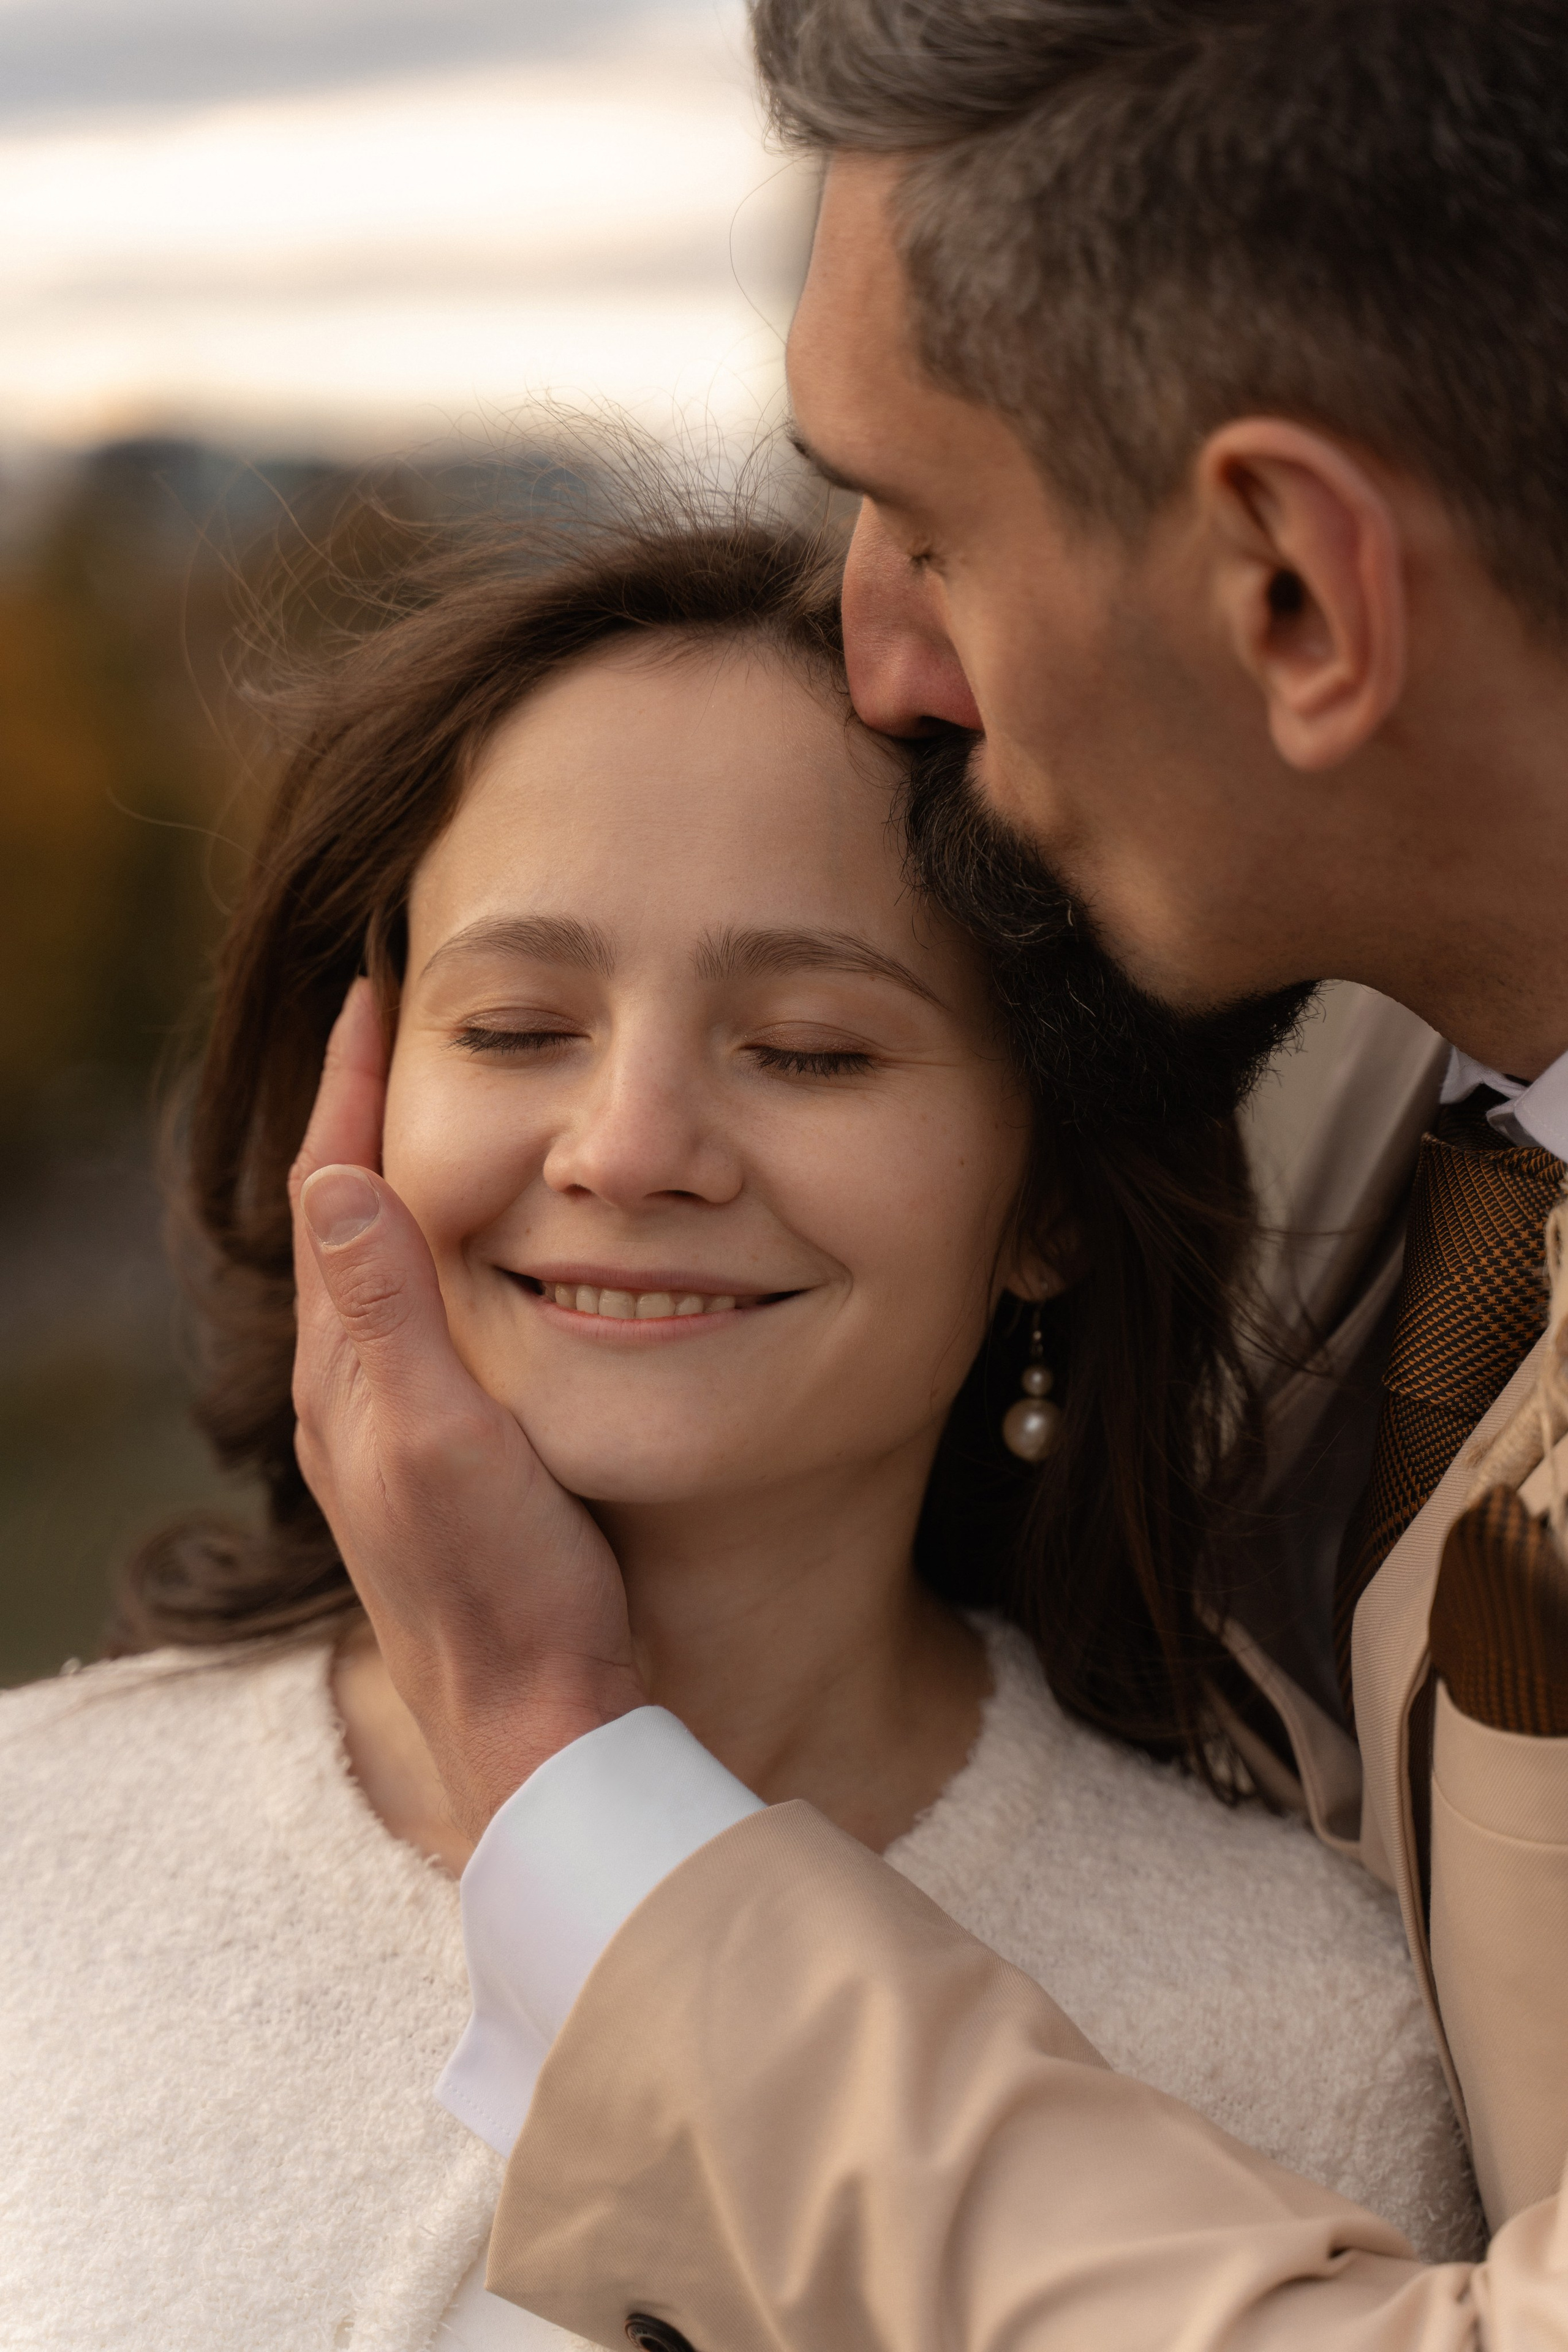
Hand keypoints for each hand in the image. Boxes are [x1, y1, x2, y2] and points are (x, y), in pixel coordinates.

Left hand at [289, 980, 644, 1837]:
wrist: (537, 1722)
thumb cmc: (504, 1587)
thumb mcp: (444, 1441)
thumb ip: (390, 1315)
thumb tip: (329, 1178)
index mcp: (347, 1378)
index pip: (332, 1199)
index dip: (347, 1093)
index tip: (370, 994)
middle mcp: (353, 1398)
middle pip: (342, 1224)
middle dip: (359, 1119)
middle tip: (391, 1028)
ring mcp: (390, 1434)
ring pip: (376, 1274)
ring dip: (391, 1182)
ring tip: (425, 1111)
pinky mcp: (436, 1463)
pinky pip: (413, 1324)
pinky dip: (429, 1255)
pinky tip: (467, 1261)